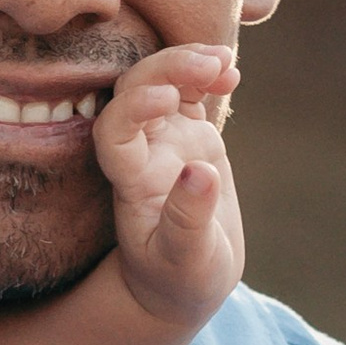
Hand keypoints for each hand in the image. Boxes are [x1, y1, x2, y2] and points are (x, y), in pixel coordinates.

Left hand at [92, 44, 241, 334]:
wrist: (185, 282)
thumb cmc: (178, 280)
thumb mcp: (187, 261)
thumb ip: (190, 219)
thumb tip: (202, 172)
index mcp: (131, 182)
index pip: (114, 133)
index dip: (134, 108)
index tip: (167, 98)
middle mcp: (141, 152)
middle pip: (134, 91)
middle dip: (167, 69)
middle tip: (211, 63)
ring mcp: (164, 139)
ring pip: (161, 82)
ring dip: (187, 63)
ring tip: (225, 62)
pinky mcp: (190, 135)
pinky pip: (190, 92)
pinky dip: (207, 75)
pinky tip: (231, 71)